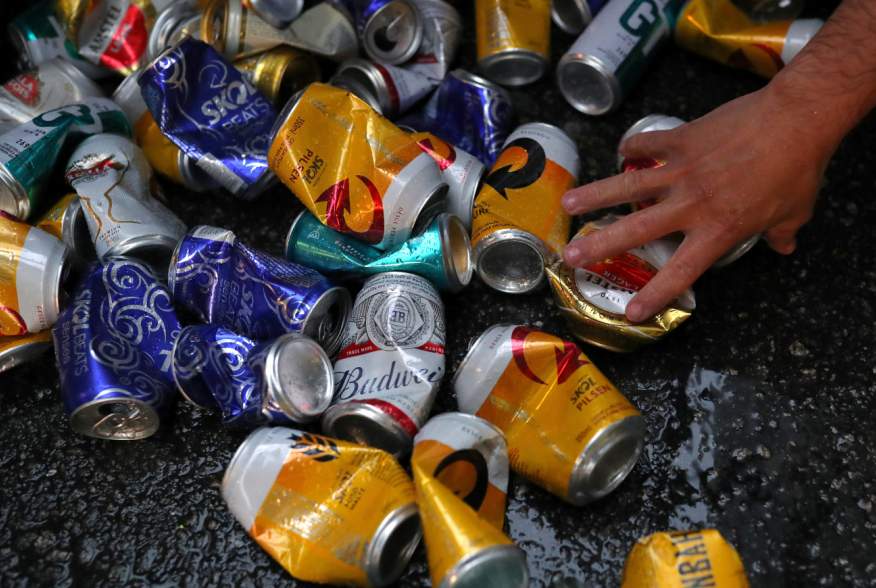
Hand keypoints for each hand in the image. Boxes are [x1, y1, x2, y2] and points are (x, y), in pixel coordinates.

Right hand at [560, 81, 836, 322]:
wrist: (795, 118)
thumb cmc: (798, 168)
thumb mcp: (794, 212)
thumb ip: (781, 233)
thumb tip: (784, 246)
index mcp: (718, 230)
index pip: (680, 272)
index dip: (654, 295)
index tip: (630, 313)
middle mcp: (691, 204)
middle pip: (636, 231)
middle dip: (599, 246)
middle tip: (570, 256)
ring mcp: (682, 170)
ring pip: (628, 186)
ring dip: (595, 195)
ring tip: (567, 204)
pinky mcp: (681, 139)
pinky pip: (648, 144)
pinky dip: (634, 147)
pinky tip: (623, 150)